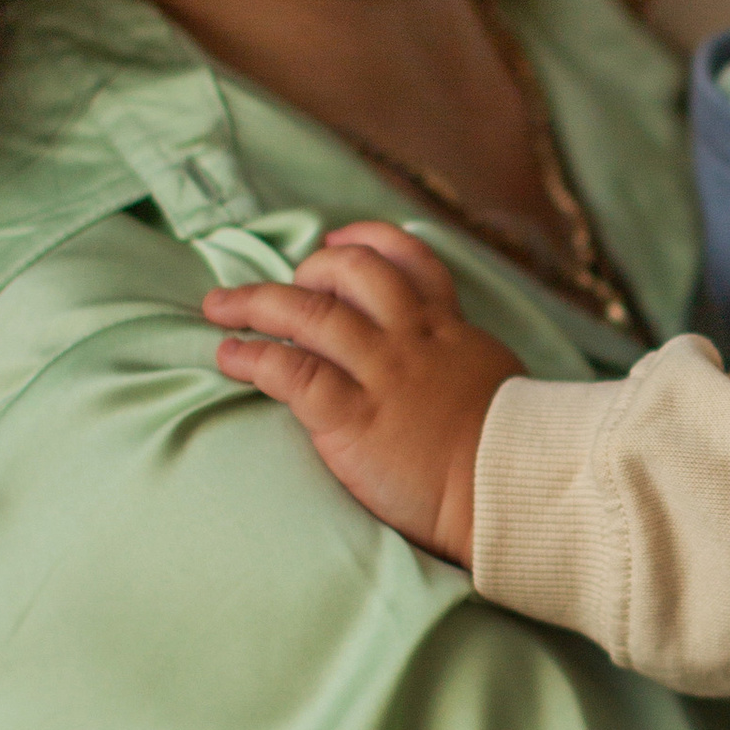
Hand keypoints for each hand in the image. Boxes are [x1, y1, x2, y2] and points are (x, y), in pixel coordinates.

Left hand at [205, 226, 517, 564]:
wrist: (509, 489)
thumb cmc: (507, 450)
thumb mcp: (494, 379)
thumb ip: (461, 358)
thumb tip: (449, 359)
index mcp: (447, 328)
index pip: (409, 261)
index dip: (367, 241)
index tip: (337, 241)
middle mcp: (411, 339)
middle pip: (353, 271)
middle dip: (309, 268)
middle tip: (284, 284)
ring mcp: (381, 374)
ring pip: (310, 313)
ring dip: (256, 303)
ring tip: (221, 307)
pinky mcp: (353, 417)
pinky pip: (291, 372)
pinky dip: (253, 358)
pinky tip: (230, 356)